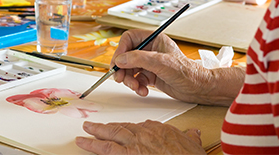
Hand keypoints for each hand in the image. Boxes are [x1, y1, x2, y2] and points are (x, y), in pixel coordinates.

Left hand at [75, 120, 204, 154]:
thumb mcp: (192, 143)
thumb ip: (189, 137)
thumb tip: (193, 133)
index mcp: (157, 129)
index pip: (139, 126)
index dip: (129, 129)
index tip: (122, 129)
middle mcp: (144, 133)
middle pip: (121, 128)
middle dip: (106, 127)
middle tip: (93, 126)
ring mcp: (135, 144)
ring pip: (111, 135)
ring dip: (96, 133)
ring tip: (85, 132)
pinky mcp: (128, 154)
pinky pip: (107, 150)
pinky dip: (94, 146)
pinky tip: (85, 144)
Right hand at [111, 29, 213, 103]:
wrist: (198, 89)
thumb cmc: (186, 72)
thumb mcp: (161, 63)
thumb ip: (139, 59)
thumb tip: (120, 59)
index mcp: (154, 39)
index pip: (129, 39)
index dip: (121, 50)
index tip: (117, 62)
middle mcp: (150, 50)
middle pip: (126, 55)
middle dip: (122, 68)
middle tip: (120, 78)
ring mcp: (150, 63)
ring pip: (129, 69)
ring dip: (129, 80)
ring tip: (136, 87)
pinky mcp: (151, 76)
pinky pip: (136, 79)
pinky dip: (136, 86)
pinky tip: (143, 91)